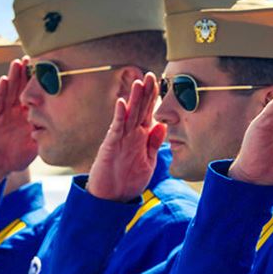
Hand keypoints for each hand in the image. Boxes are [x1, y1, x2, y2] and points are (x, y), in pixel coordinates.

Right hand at [0, 59, 38, 188]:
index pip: (33, 96)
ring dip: (13, 76)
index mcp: (26, 115)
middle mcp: (14, 111)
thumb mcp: (35, 145)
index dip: (39, 84)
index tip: (47, 70)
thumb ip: (46, 136)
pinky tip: (4, 80)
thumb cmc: (15, 157)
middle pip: (21, 88)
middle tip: (33, 57)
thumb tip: (65, 131)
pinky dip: (0, 91)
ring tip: (18, 62)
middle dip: (26, 73)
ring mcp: (3, 112)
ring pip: (9, 91)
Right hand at [86, 73, 166, 201]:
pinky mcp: (110, 145)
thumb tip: (162, 124)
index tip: (159, 82)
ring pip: (128, 114)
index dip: (153, 97)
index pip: (148, 112)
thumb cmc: (129, 180)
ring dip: (133, 99)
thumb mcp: (148, 161)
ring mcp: (120, 138)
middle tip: (150, 75)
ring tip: (138, 83)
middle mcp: (131, 134)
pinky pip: (116, 128)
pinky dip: (119, 115)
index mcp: (141, 137)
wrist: (112, 198)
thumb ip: (154, 143)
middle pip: (139, 109)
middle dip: (145, 92)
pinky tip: (121, 103)